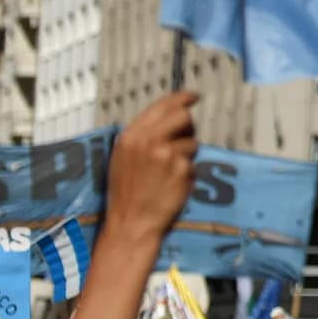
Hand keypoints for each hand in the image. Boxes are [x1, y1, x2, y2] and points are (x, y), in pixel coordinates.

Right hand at [104, 92, 199, 244]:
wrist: (131, 222)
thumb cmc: (127, 192)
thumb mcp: (123, 157)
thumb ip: (143, 135)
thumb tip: (168, 116)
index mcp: (131, 136)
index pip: (162, 106)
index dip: (182, 98)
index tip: (194, 96)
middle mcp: (148, 141)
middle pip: (184, 116)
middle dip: (188, 126)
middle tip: (183, 140)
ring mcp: (167, 154)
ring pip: (192, 142)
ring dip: (187, 155)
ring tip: (168, 173)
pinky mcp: (182, 169)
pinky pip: (194, 163)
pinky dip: (187, 173)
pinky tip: (172, 185)